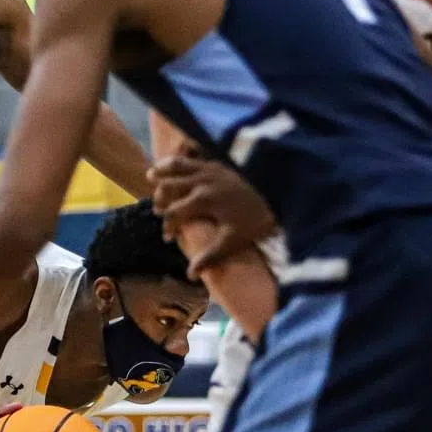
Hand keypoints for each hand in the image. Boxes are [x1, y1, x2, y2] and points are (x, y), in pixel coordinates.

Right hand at [149, 154, 276, 273]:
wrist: (279, 194)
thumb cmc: (256, 219)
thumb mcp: (232, 240)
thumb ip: (210, 256)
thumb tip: (190, 275)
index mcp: (202, 200)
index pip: (173, 213)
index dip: (167, 227)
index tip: (169, 237)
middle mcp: (201, 180)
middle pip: (167, 186)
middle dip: (159, 199)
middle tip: (160, 210)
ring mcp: (209, 168)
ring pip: (176, 165)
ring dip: (162, 171)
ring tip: (151, 175)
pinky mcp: (217, 163)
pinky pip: (192, 156)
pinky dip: (179, 159)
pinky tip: (175, 162)